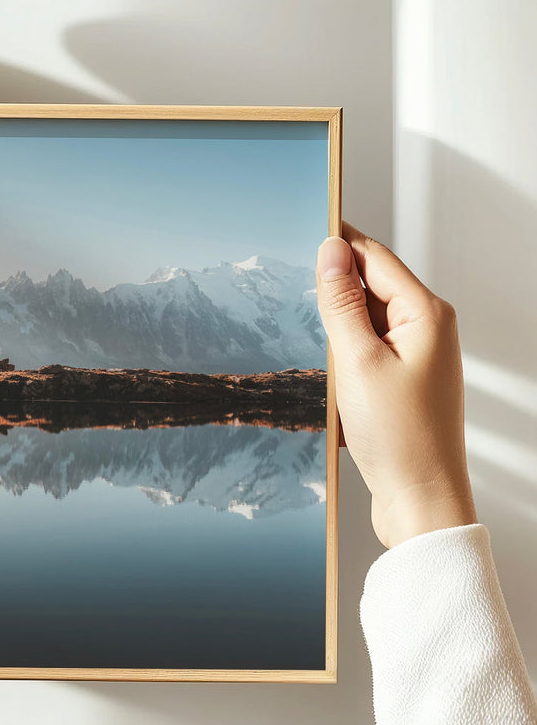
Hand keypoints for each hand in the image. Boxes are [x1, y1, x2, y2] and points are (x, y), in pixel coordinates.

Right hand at [316, 222, 477, 549]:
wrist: (421, 500)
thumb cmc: (399, 437)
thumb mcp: (358, 362)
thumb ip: (342, 303)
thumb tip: (331, 251)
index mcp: (426, 314)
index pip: (374, 257)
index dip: (337, 242)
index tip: (303, 224)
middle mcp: (428, 329)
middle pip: (370, 286)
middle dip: (332, 289)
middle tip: (295, 296)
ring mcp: (417, 356)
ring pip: (365, 320)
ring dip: (336, 329)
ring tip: (320, 354)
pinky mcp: (404, 380)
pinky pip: (366, 349)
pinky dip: (344, 355)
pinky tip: (330, 377)